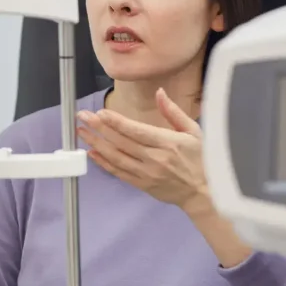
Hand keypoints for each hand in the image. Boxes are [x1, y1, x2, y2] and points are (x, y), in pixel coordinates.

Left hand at [76, 88, 212, 217]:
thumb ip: (173, 112)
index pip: (136, 131)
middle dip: (99, 128)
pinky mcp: (142, 184)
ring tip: (82, 132)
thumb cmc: (201, 159)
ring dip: (96, 144)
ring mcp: (146, 173)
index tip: (100, 113)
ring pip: (116, 157)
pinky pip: (118, 172)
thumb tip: (159, 92)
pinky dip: (103, 162)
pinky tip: (92, 152)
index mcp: (168, 143)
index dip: (116, 122)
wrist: (204, 192)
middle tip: (83, 117)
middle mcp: (155, 158)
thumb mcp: (194, 131)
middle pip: (121, 142)